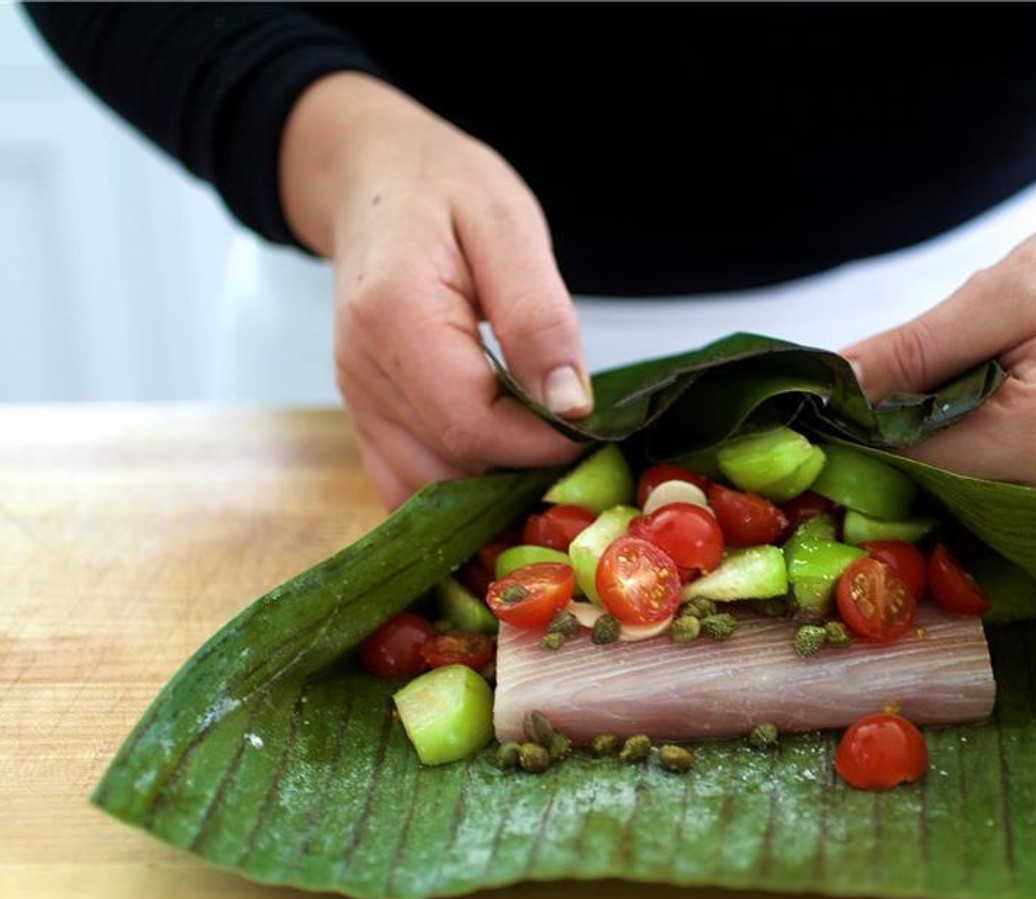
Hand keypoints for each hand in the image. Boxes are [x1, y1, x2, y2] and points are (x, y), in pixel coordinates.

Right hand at [279, 73, 589, 507]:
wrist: (376, 182)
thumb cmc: (447, 191)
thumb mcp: (509, 227)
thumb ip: (539, 319)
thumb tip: (570, 408)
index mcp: (393, 317)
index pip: (471, 424)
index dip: (540, 446)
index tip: (594, 434)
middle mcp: (361, 372)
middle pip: (450, 467)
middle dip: (522, 473)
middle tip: (582, 450)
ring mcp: (357, 403)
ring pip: (430, 491)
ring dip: (493, 491)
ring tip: (547, 457)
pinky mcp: (365, 420)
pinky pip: (408, 487)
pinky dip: (459, 496)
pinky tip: (504, 472)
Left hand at [844, 152, 1035, 511]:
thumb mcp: (1014, 285)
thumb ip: (920, 347)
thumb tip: (836, 385)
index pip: (913, 464)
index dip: (861, 441)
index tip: (829, 415)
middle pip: (944, 504)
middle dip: (901, 466)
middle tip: (877, 418)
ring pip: (981, 520)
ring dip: (944, 481)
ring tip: (939, 419)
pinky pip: (1025, 519)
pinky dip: (988, 488)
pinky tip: (980, 441)